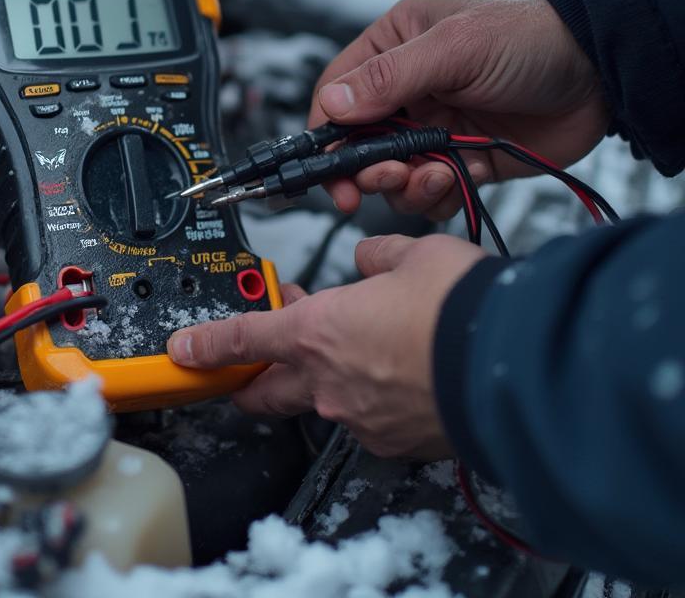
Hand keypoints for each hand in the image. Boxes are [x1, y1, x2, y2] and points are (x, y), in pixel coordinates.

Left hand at [167, 234, 486, 458]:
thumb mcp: (412, 255)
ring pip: (322, 404)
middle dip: (250, 382)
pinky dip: (372, 398)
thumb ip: (378, 257)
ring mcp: (362, 418)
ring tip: (356, 350)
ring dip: (325, 380)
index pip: (242, 340)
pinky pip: (370, 420)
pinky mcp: (397, 443)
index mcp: (317, 331)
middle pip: (265, 392)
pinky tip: (399, 375)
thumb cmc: (459, 308)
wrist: (512, 365)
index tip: (185, 354)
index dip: (207, 347)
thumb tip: (370, 262)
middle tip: (250, 368)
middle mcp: (329, 382)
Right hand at [308, 0, 608, 217]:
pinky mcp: (461, 160)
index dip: (327, 135)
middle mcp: (407, 90)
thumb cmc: (527, 40)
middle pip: (357, 144)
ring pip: (391, 174)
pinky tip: (463, 178)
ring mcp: (433, 127)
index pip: (337, 94)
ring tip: (436, 177)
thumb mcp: (454, 48)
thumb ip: (390, 78)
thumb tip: (333, 106)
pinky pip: (430, 191)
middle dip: (368, 169)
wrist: (600, 74)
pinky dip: (438, 196)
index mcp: (393, 47)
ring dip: (406, 186)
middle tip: (389, 179)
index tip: (330, 169)